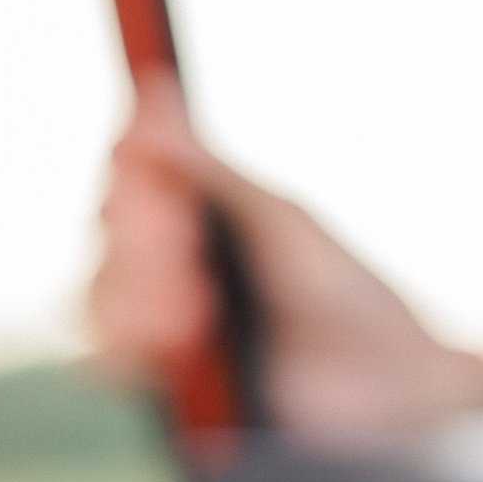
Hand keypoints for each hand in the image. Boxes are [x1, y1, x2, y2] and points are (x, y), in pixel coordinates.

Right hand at [89, 75, 482, 443]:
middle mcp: (170, 268)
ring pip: (96, 297)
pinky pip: (106, 361)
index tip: (142, 167)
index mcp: (198, 218)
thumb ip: (211, 171)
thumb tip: (152, 96)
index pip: (128, 185)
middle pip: (105, 239)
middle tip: (181, 243)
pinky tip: (177, 337)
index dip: (130, 178)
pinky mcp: (163, 385)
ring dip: (135, 292)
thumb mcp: (281, 222)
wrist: (386, 385)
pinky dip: (127, 344)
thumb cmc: (344, 294)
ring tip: (196, 304)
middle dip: (138, 240)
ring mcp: (162, 326)